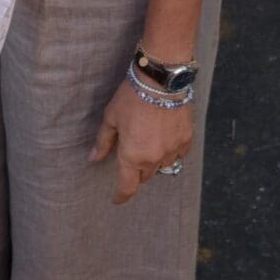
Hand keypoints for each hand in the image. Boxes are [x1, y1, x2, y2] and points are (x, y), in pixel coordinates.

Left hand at [91, 75, 193, 203]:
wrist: (161, 81)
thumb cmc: (132, 97)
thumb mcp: (111, 118)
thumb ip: (104, 142)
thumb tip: (93, 159)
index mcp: (132, 156)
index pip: (127, 186)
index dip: (121, 196)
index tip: (116, 199)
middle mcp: (154, 158)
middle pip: (144, 177)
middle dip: (136, 173)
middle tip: (130, 158)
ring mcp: (172, 150)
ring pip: (162, 167)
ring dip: (153, 162)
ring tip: (148, 145)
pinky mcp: (186, 140)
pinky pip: (178, 155)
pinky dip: (170, 153)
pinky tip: (164, 141)